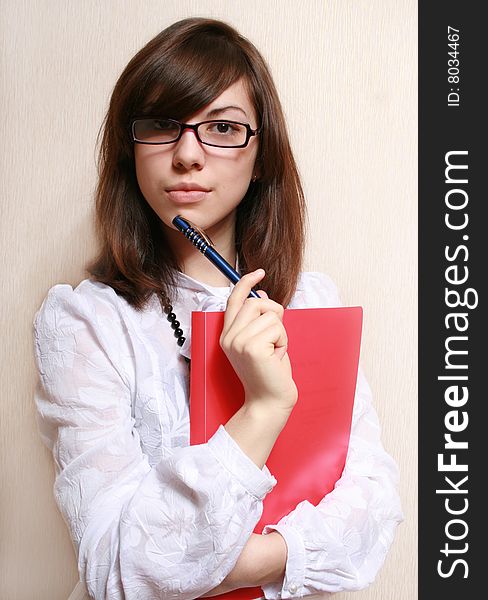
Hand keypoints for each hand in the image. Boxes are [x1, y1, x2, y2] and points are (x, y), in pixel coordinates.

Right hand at [220, 269, 297, 413]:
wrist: (269, 402)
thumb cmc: (268, 374)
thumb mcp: (261, 342)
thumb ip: (258, 320)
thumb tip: (261, 296)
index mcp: (228, 335)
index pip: (234, 300)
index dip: (245, 282)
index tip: (259, 272)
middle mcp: (229, 337)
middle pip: (256, 302)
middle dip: (274, 314)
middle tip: (277, 337)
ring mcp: (239, 342)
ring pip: (270, 314)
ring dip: (281, 332)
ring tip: (275, 352)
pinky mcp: (252, 348)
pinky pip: (278, 328)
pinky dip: (284, 342)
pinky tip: (277, 358)